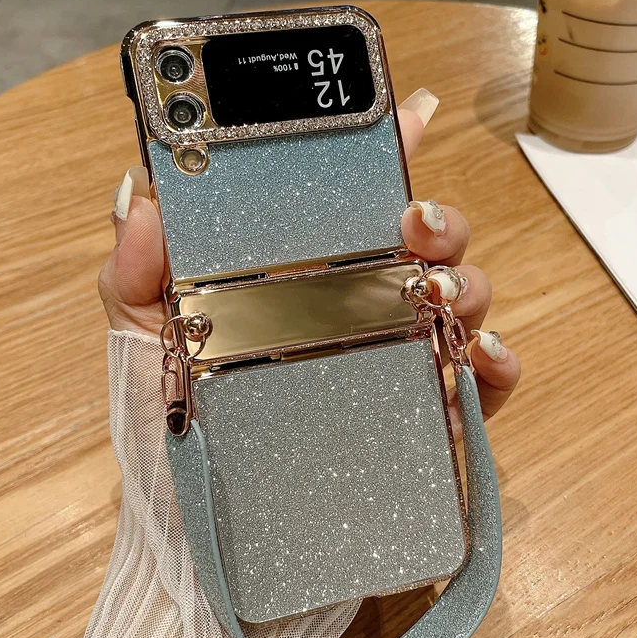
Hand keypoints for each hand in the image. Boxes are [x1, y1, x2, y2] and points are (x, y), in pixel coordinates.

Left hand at [99, 88, 519, 418]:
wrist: (203, 526)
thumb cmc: (176, 426)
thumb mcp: (146, 337)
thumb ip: (139, 267)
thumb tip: (145, 191)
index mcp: (308, 276)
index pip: (355, 202)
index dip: (387, 150)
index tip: (408, 111)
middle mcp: (362, 309)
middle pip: (428, 244)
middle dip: (440, 220)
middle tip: (414, 224)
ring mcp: (399, 361)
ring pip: (465, 300)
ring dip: (468, 284)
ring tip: (435, 295)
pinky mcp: (427, 418)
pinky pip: (485, 385)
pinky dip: (497, 364)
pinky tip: (476, 356)